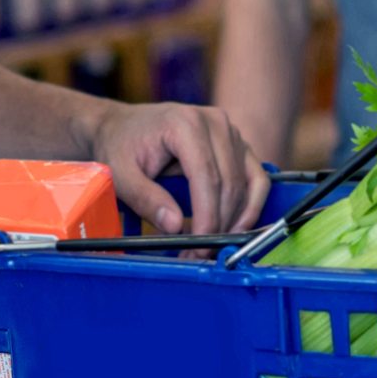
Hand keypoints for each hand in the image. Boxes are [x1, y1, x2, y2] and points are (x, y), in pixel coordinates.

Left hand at [88, 101, 269, 234]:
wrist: (122, 126)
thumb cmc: (120, 146)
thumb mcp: (121, 173)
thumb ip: (145, 198)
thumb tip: (174, 226)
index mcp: (185, 123)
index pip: (207, 177)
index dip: (207, 217)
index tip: (198, 247)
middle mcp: (214, 122)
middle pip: (229, 184)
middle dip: (218, 226)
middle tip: (198, 255)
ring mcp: (229, 131)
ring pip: (245, 186)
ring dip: (234, 222)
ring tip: (210, 246)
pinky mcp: (237, 144)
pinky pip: (256, 179)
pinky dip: (250, 207)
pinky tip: (235, 228)